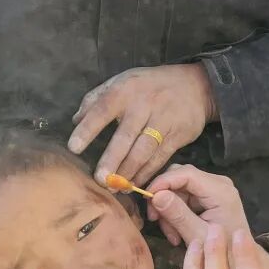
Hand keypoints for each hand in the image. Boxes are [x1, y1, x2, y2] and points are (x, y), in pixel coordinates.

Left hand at [68, 64, 218, 187]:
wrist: (194, 85)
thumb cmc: (149, 85)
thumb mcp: (122, 81)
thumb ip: (96, 99)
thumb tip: (75, 120)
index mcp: (124, 90)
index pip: (102, 110)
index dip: (87, 129)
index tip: (74, 148)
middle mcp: (143, 105)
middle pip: (125, 136)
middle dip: (111, 160)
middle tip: (99, 179)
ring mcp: (162, 121)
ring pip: (143, 151)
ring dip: (129, 171)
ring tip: (117, 187)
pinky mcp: (177, 135)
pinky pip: (159, 158)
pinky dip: (147, 173)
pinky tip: (136, 183)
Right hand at [146, 165, 268, 268]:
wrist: (241, 263)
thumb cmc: (223, 252)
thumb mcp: (197, 236)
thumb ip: (177, 214)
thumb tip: (156, 196)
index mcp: (220, 191)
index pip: (185, 173)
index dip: (163, 182)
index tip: (146, 198)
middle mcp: (219, 184)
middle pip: (180, 177)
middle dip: (165, 197)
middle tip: (155, 220)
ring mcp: (215, 189)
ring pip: (179, 187)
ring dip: (169, 209)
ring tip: (171, 235)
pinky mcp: (209, 197)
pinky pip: (185, 196)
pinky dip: (177, 213)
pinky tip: (177, 233)